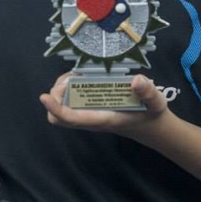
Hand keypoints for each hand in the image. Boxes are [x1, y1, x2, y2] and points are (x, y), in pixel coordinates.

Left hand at [39, 73, 168, 138]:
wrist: (151, 126)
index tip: (44, 97)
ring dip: (62, 91)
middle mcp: (91, 119)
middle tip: (71, 78)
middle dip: (56, 97)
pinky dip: (70, 88)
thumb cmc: (151, 115)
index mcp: (102, 119)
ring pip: (62, 109)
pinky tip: (83, 77)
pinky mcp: (90, 109)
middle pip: (59, 117)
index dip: (55, 108)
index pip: (71, 119)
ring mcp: (89, 115)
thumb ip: (148, 92)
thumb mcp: (156, 103)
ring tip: (77, 75)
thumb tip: (136, 80)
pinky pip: (70, 102)